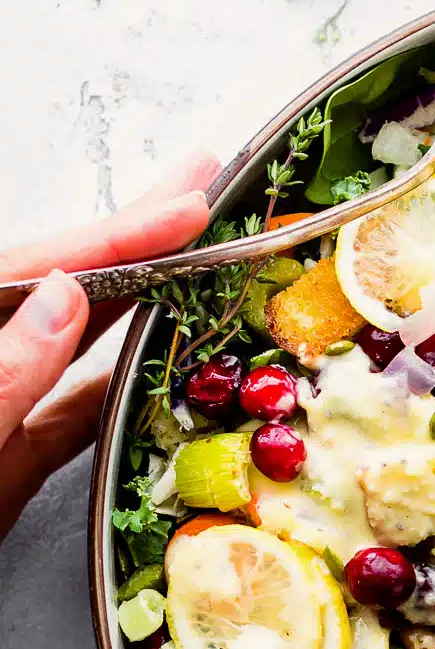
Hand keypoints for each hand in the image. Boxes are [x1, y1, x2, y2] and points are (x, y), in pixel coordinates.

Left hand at [0, 155, 218, 539]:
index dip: (116, 235)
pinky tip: (157, 371)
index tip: (185, 206)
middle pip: (60, 287)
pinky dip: (116, 392)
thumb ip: (1, 374)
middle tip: (200, 185)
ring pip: (72, 346)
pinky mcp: (2, 462)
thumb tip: (65, 301)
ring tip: (195, 255)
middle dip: (134, 238)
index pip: (38, 268)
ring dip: (138, 305)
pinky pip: (69, 416)